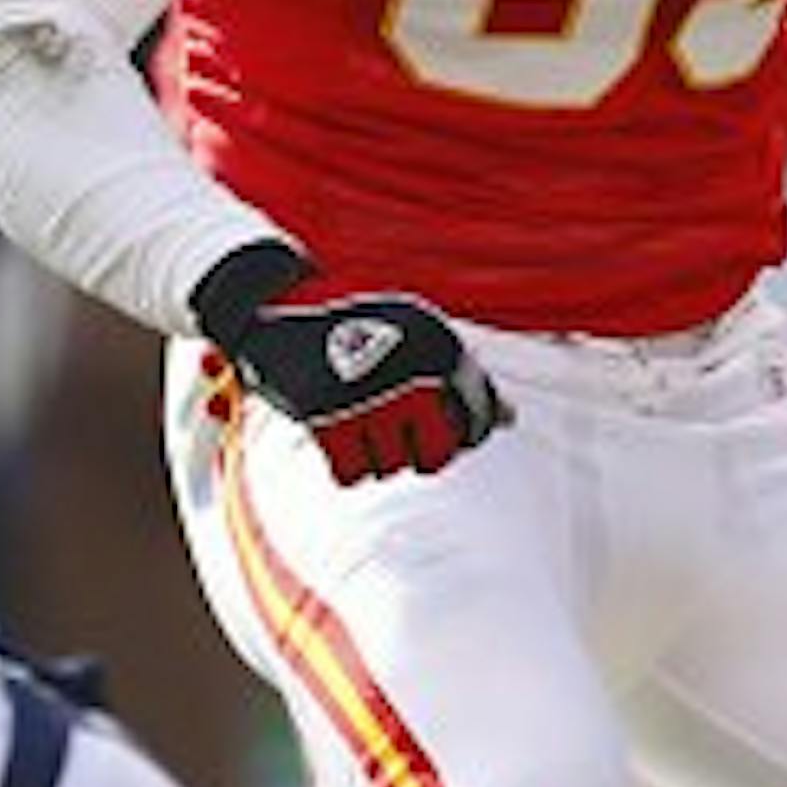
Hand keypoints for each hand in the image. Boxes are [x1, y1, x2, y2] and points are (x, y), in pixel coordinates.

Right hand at [192, 238, 507, 484]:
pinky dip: (344, 464)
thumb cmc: (357, 327)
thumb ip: (464, 377)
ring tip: (360, 423)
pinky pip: (351, 474)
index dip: (462, 438)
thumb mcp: (415, 337)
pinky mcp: (326, 416)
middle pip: (438, 456)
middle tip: (396, 437)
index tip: (436, 434)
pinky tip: (338, 437)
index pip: (478, 422)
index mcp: (441, 345)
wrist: (276, 311)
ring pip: (391, 467)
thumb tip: (510, 420)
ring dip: (375, 455)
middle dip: (418, 454)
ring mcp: (370, 395)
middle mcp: (413, 371)